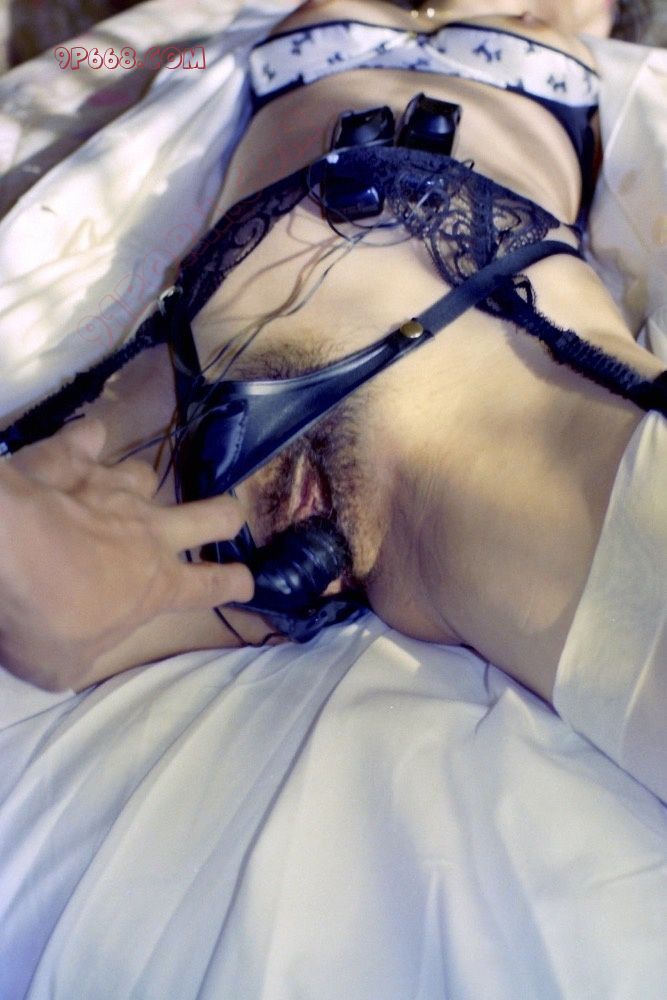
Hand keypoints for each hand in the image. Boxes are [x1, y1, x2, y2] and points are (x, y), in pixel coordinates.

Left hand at [0, 418, 253, 690]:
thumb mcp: (63, 666)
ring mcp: (113, 489)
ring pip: (147, 475)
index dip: (234, 584)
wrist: (2, 547)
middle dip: (225, 517)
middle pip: (212, 515)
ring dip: (138, 486)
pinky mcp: (72, 458)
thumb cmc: (41, 617)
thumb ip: (84, 656)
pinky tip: (83, 442)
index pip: (212, 586)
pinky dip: (88, 441)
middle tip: (224, 518)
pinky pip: (90, 437)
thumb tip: (82, 653)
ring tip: (122, 492)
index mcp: (157, 586)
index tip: (245, 582)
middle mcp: (149, 532)